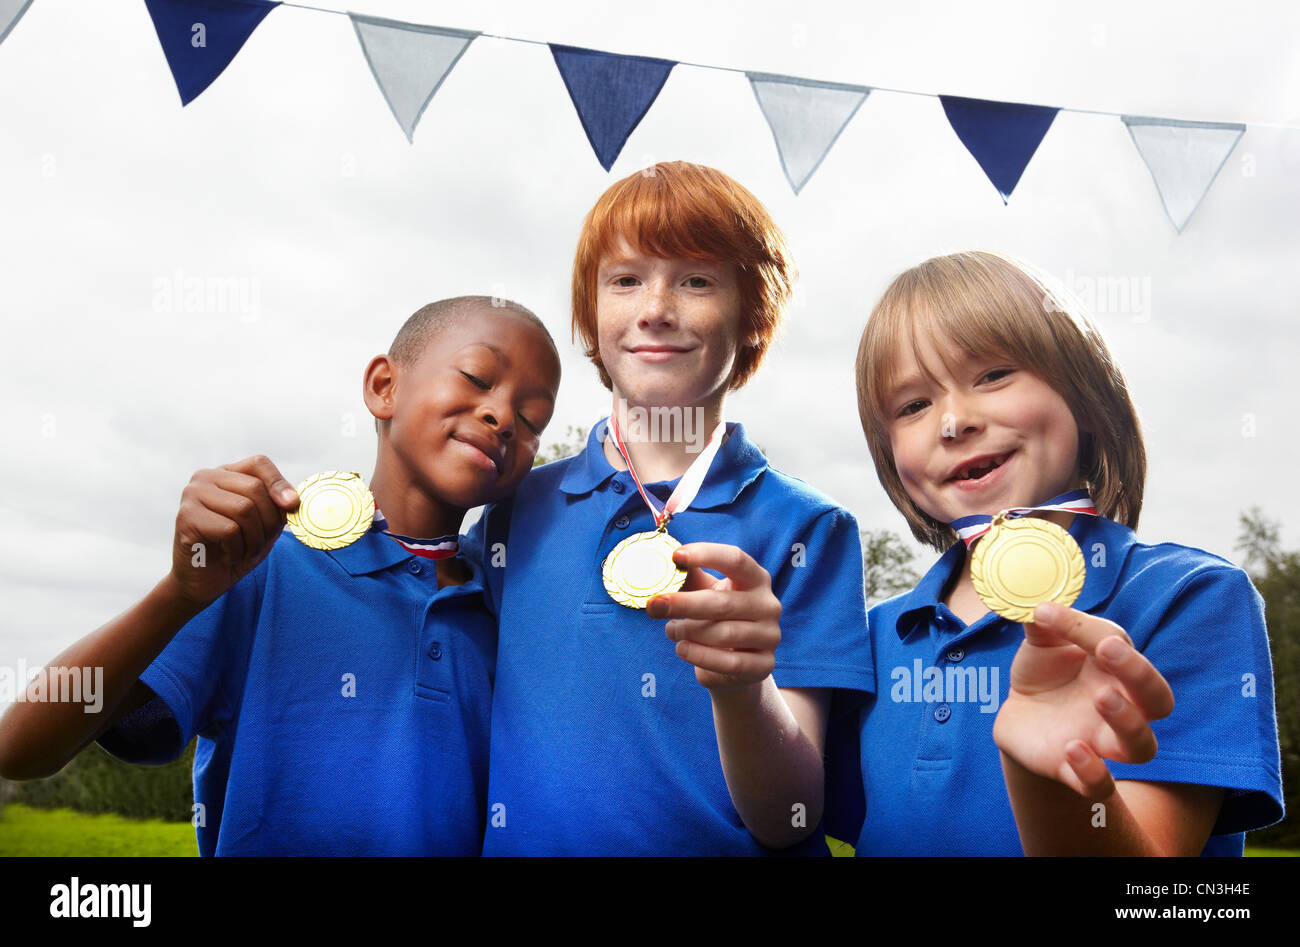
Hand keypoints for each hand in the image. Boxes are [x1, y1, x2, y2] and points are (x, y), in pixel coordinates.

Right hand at [168, 455, 298, 605]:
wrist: (204, 581)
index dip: (279, 483)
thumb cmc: (237, 549)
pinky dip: (237, 549)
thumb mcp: (265, 525)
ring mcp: (192, 495)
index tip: (292, 505)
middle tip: (262, 542)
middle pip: (255, 489)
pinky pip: (228, 530)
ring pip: (243, 509)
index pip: (259, 463)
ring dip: (254, 539)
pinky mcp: (186, 517)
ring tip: (245, 551)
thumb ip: (278, 508)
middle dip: (269, 521)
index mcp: (227, 473)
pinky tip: (228, 556)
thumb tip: (294, 499)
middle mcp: (206, 477)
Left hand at [646, 542, 780, 691]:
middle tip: (655, 605)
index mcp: (756, 578)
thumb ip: (689, 577)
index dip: (706, 555)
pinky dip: (700, 656)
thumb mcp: (706, 591)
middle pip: (723, 603)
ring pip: (723, 634)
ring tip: (671, 630)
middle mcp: (769, 605)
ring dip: (689, 632)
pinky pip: (730, 663)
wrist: (736, 661)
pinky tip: (683, 649)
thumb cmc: (717, 617)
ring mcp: (770, 636)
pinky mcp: (764, 665)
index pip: (735, 560)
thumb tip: (661, 562)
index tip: (675, 557)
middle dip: (684, 604)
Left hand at [992, 601, 1173, 799]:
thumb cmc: (1043, 672)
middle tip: (1108, 651)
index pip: (1118, 646)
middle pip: (1158, 700)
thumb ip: (1044, 624)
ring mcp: (1102, 741)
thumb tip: (1038, 606)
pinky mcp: (1076, 771)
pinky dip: (1093, 773)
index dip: (1085, 628)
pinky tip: (1072, 749)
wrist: (1019, 716)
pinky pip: (1100, 786)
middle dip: (1140, 674)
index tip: (1046, 613)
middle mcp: (1121, 706)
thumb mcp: (1041, 643)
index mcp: (1116, 669)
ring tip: (1102, 698)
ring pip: (1142, 746)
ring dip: (1128, 722)